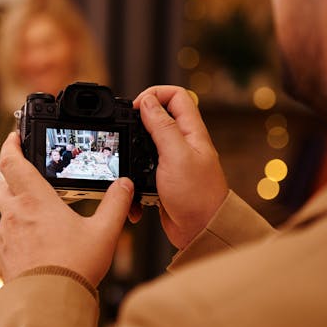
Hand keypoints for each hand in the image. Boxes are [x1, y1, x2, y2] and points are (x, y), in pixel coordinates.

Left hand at [0, 133, 133, 286]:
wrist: (49, 304)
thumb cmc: (75, 267)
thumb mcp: (104, 232)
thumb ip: (116, 204)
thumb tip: (125, 185)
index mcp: (34, 200)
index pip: (12, 161)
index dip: (11, 145)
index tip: (15, 138)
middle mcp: (14, 213)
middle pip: (3, 183)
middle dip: (12, 174)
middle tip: (27, 172)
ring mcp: (5, 235)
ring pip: (4, 210)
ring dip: (17, 204)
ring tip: (39, 210)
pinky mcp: (4, 254)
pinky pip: (7, 234)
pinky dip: (18, 229)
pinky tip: (36, 239)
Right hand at [132, 86, 227, 248]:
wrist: (201, 232)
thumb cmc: (197, 196)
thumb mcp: (177, 155)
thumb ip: (162, 127)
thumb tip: (147, 101)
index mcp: (191, 131)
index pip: (175, 96)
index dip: (154, 94)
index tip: (136, 108)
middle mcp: (183, 143)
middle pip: (157, 116)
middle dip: (137, 123)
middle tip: (124, 134)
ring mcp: (172, 161)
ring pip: (144, 144)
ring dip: (132, 154)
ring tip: (127, 162)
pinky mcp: (162, 179)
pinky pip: (141, 171)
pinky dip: (133, 179)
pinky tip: (134, 189)